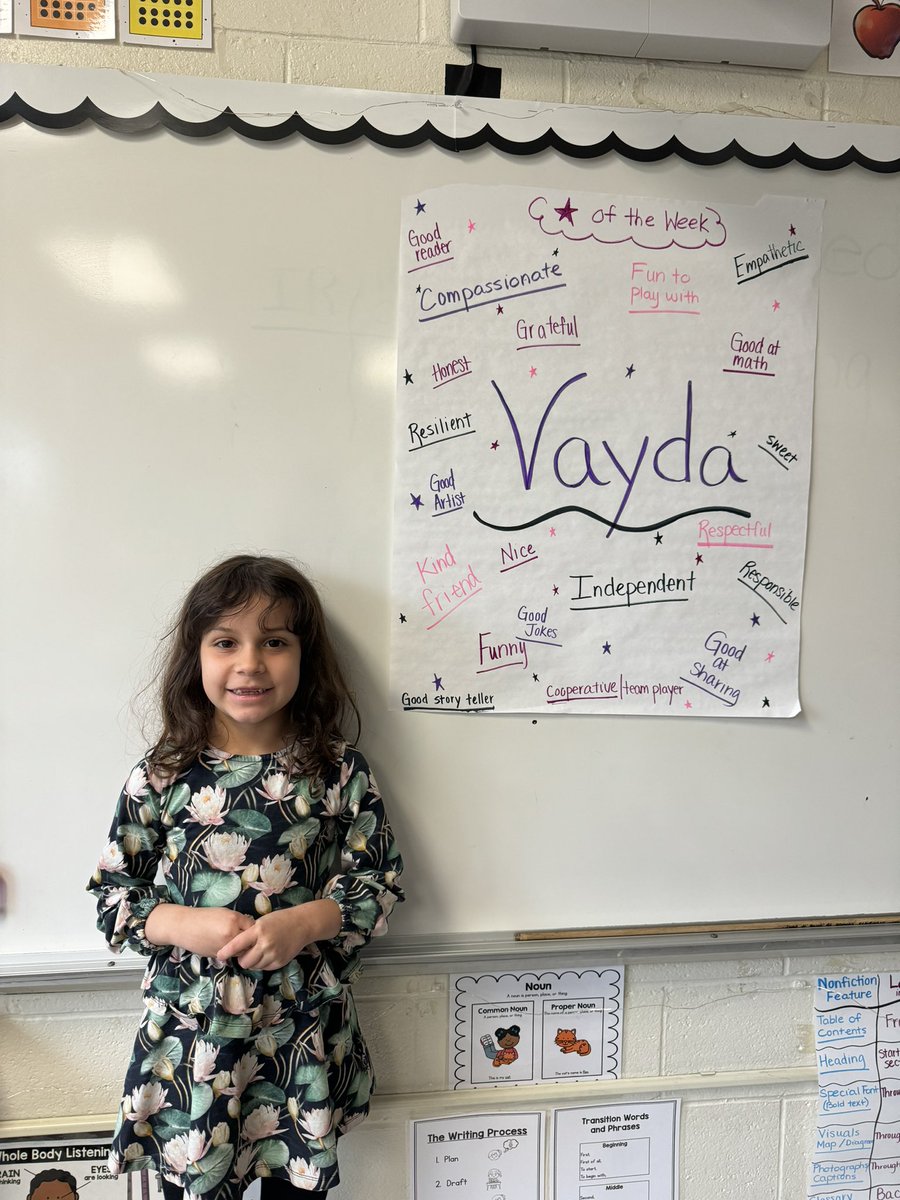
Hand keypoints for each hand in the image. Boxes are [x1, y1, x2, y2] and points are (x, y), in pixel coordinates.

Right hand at [145, 904, 253, 956]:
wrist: (184, 927)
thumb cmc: (204, 917)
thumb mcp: (224, 913)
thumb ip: (238, 920)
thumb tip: (250, 929)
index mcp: (234, 919)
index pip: (253, 927)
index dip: (253, 929)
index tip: (252, 930)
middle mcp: (231, 933)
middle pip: (249, 942)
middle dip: (249, 941)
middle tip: (247, 939)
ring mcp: (225, 946)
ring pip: (241, 951)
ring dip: (241, 949)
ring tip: (235, 943)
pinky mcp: (218, 955)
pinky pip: (231, 956)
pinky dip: (231, 953)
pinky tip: (226, 947)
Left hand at [217, 899, 341, 969]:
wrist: (302, 924)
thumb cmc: (279, 920)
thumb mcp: (262, 922)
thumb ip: (249, 934)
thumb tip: (236, 948)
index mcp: (258, 931)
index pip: (237, 944)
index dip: (226, 952)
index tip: (219, 956)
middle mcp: (265, 944)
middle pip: (244, 961)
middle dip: (242, 959)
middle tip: (245, 952)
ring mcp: (273, 955)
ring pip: (253, 966)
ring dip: (252, 961)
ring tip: (258, 951)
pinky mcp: (279, 962)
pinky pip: (264, 968)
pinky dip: (262, 963)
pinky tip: (267, 954)